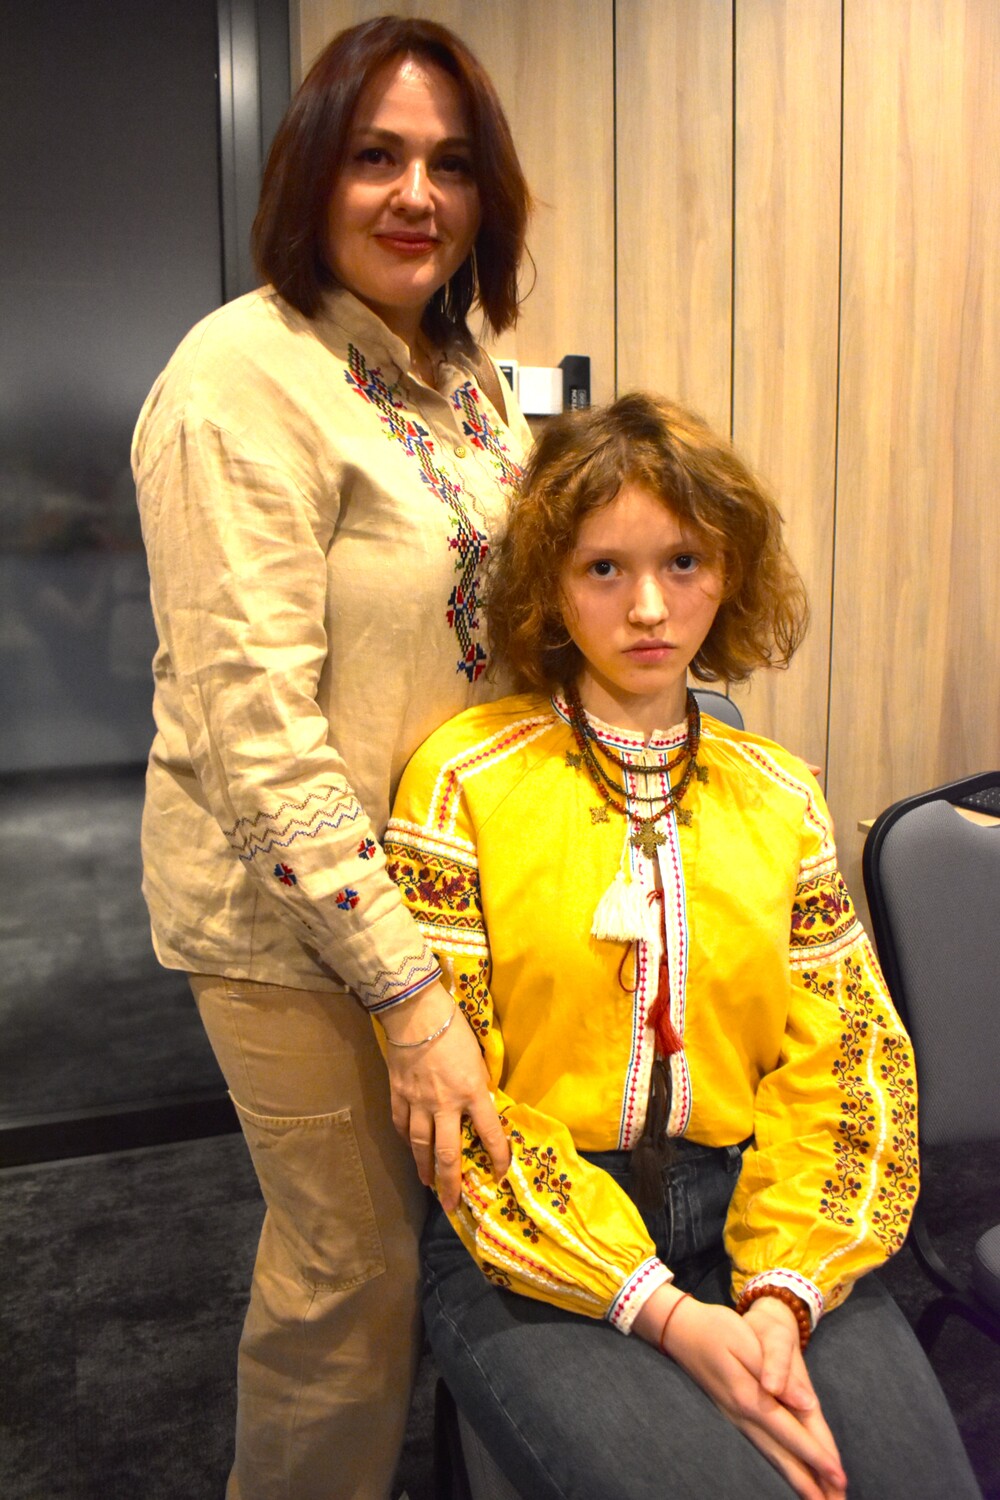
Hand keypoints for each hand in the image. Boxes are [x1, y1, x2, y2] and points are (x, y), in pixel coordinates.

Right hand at [381, 982, 510, 1210]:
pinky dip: (406, 1139)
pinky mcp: (398, 1094)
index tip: (501, 1176)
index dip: (498, 1158)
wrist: (417, 1013)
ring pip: (421, 1145)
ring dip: (424, 1168)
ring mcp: (418, 1101)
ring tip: (427, 1184)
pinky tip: (410, 1147)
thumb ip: (479, 1086)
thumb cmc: (455, 1030)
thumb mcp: (479, 1058)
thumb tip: (481, 1106)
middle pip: (447, 1153)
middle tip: (451, 1204)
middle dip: (450, 1182)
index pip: (490, 1134)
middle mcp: (445, 1104)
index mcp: (472, 1092)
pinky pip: (402, 1124)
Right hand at [633, 1288, 846, 1499]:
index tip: (840, 1477)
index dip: (817, 1456)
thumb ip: (776, 1372)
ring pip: (771, 1458)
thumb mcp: (746, 1342)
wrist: (678, 1329)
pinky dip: (779, 1466)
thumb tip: (807, 1403)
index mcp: (750, 1398)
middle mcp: (743, 1417)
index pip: (791, 1433)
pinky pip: (761, 1449)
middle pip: (782, 1457)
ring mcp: (735, 1419)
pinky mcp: (732, 1416)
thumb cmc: (716, 1329)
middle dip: (810, 1484)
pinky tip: (787, 1473)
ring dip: (797, 1481)